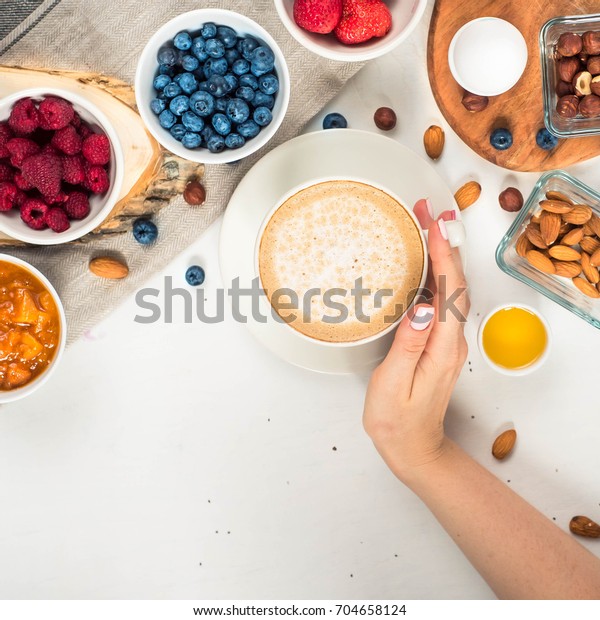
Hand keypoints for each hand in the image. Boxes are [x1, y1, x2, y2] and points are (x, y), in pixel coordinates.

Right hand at [363, 200, 469, 481]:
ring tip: (425, 225)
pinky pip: (441, 300)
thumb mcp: (394, 383)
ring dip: (440, 254)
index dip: (442, 253)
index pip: (450, 289)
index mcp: (444, 346)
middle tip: (427, 211)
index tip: (433, 224)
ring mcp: (446, 340)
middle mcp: (452, 340)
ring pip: (449, 288)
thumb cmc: (398, 420)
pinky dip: (434, 274)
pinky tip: (422, 263)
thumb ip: (409, 344)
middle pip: (454, 281)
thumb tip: (422, 307)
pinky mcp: (437, 342)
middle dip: (443, 242)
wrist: (412, 446)